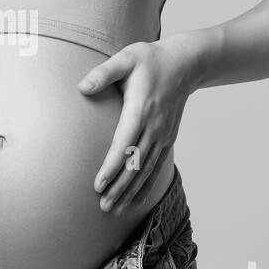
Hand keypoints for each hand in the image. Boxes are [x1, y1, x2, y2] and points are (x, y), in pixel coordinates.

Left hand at [78, 36, 196, 212]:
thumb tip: (82, 86)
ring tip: (114, 210)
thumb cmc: (150, 60)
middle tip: (103, 207)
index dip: (112, 167)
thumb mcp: (126, 58)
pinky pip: (157, 167)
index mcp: (141, 109)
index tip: (99, 184)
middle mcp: (154, 127)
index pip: (124, 145)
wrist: (186, 63)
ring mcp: (163, 135)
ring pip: (146, 170)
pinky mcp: (168, 138)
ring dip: (130, 192)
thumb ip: (104, 73)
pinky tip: (135, 201)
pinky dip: (146, 186)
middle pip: (135, 164)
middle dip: (119, 188)